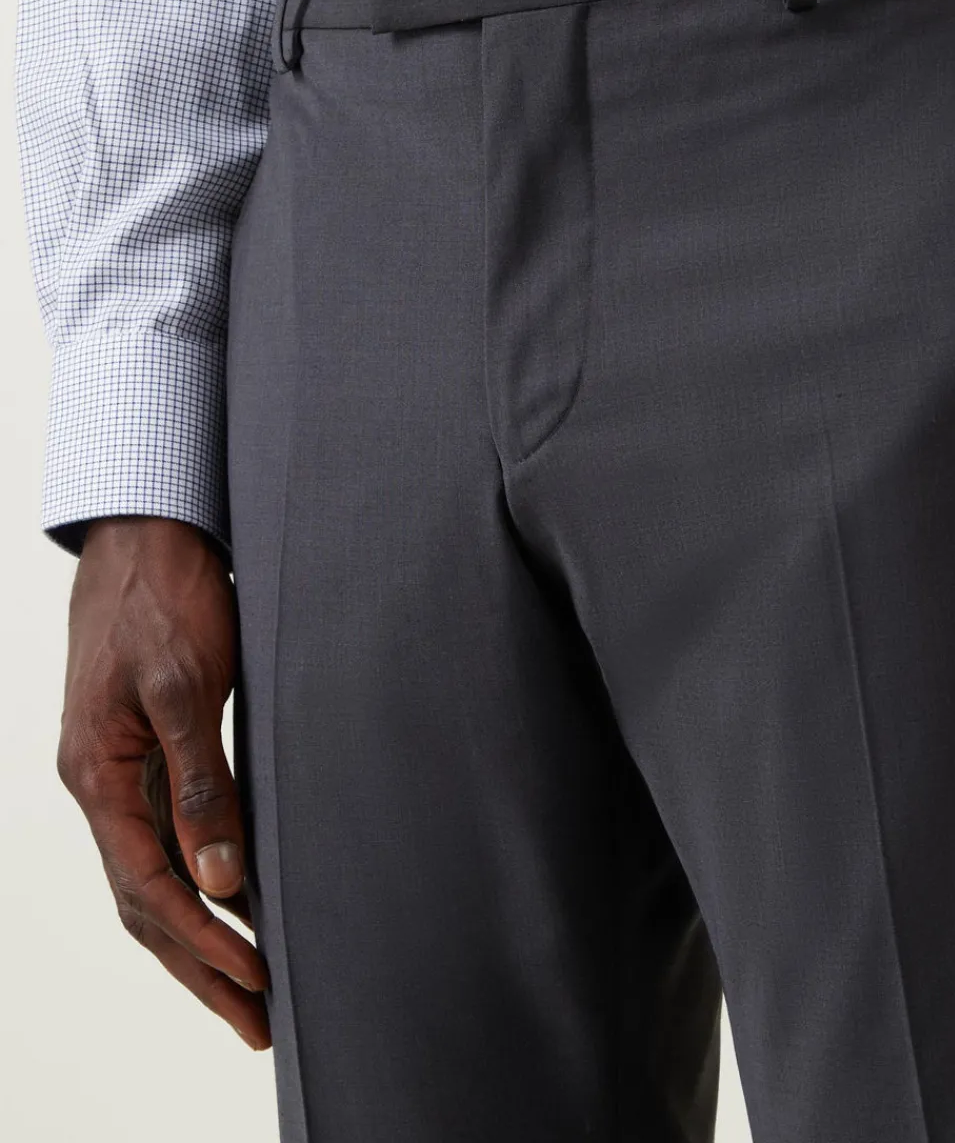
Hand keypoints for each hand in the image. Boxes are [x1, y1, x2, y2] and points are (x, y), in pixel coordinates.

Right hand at [57, 516, 269, 1050]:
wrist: (149, 533)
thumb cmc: (165, 598)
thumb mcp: (184, 686)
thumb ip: (199, 781)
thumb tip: (217, 877)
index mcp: (96, 777)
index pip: (148, 889)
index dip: (202, 944)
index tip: (255, 983)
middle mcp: (102, 785)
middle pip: (146, 901)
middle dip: (201, 966)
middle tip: (256, 1022)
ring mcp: (121, 770)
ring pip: (156, 874)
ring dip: (202, 932)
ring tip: (251, 982)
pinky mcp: (148, 748)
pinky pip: (169, 834)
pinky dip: (203, 877)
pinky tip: (237, 897)